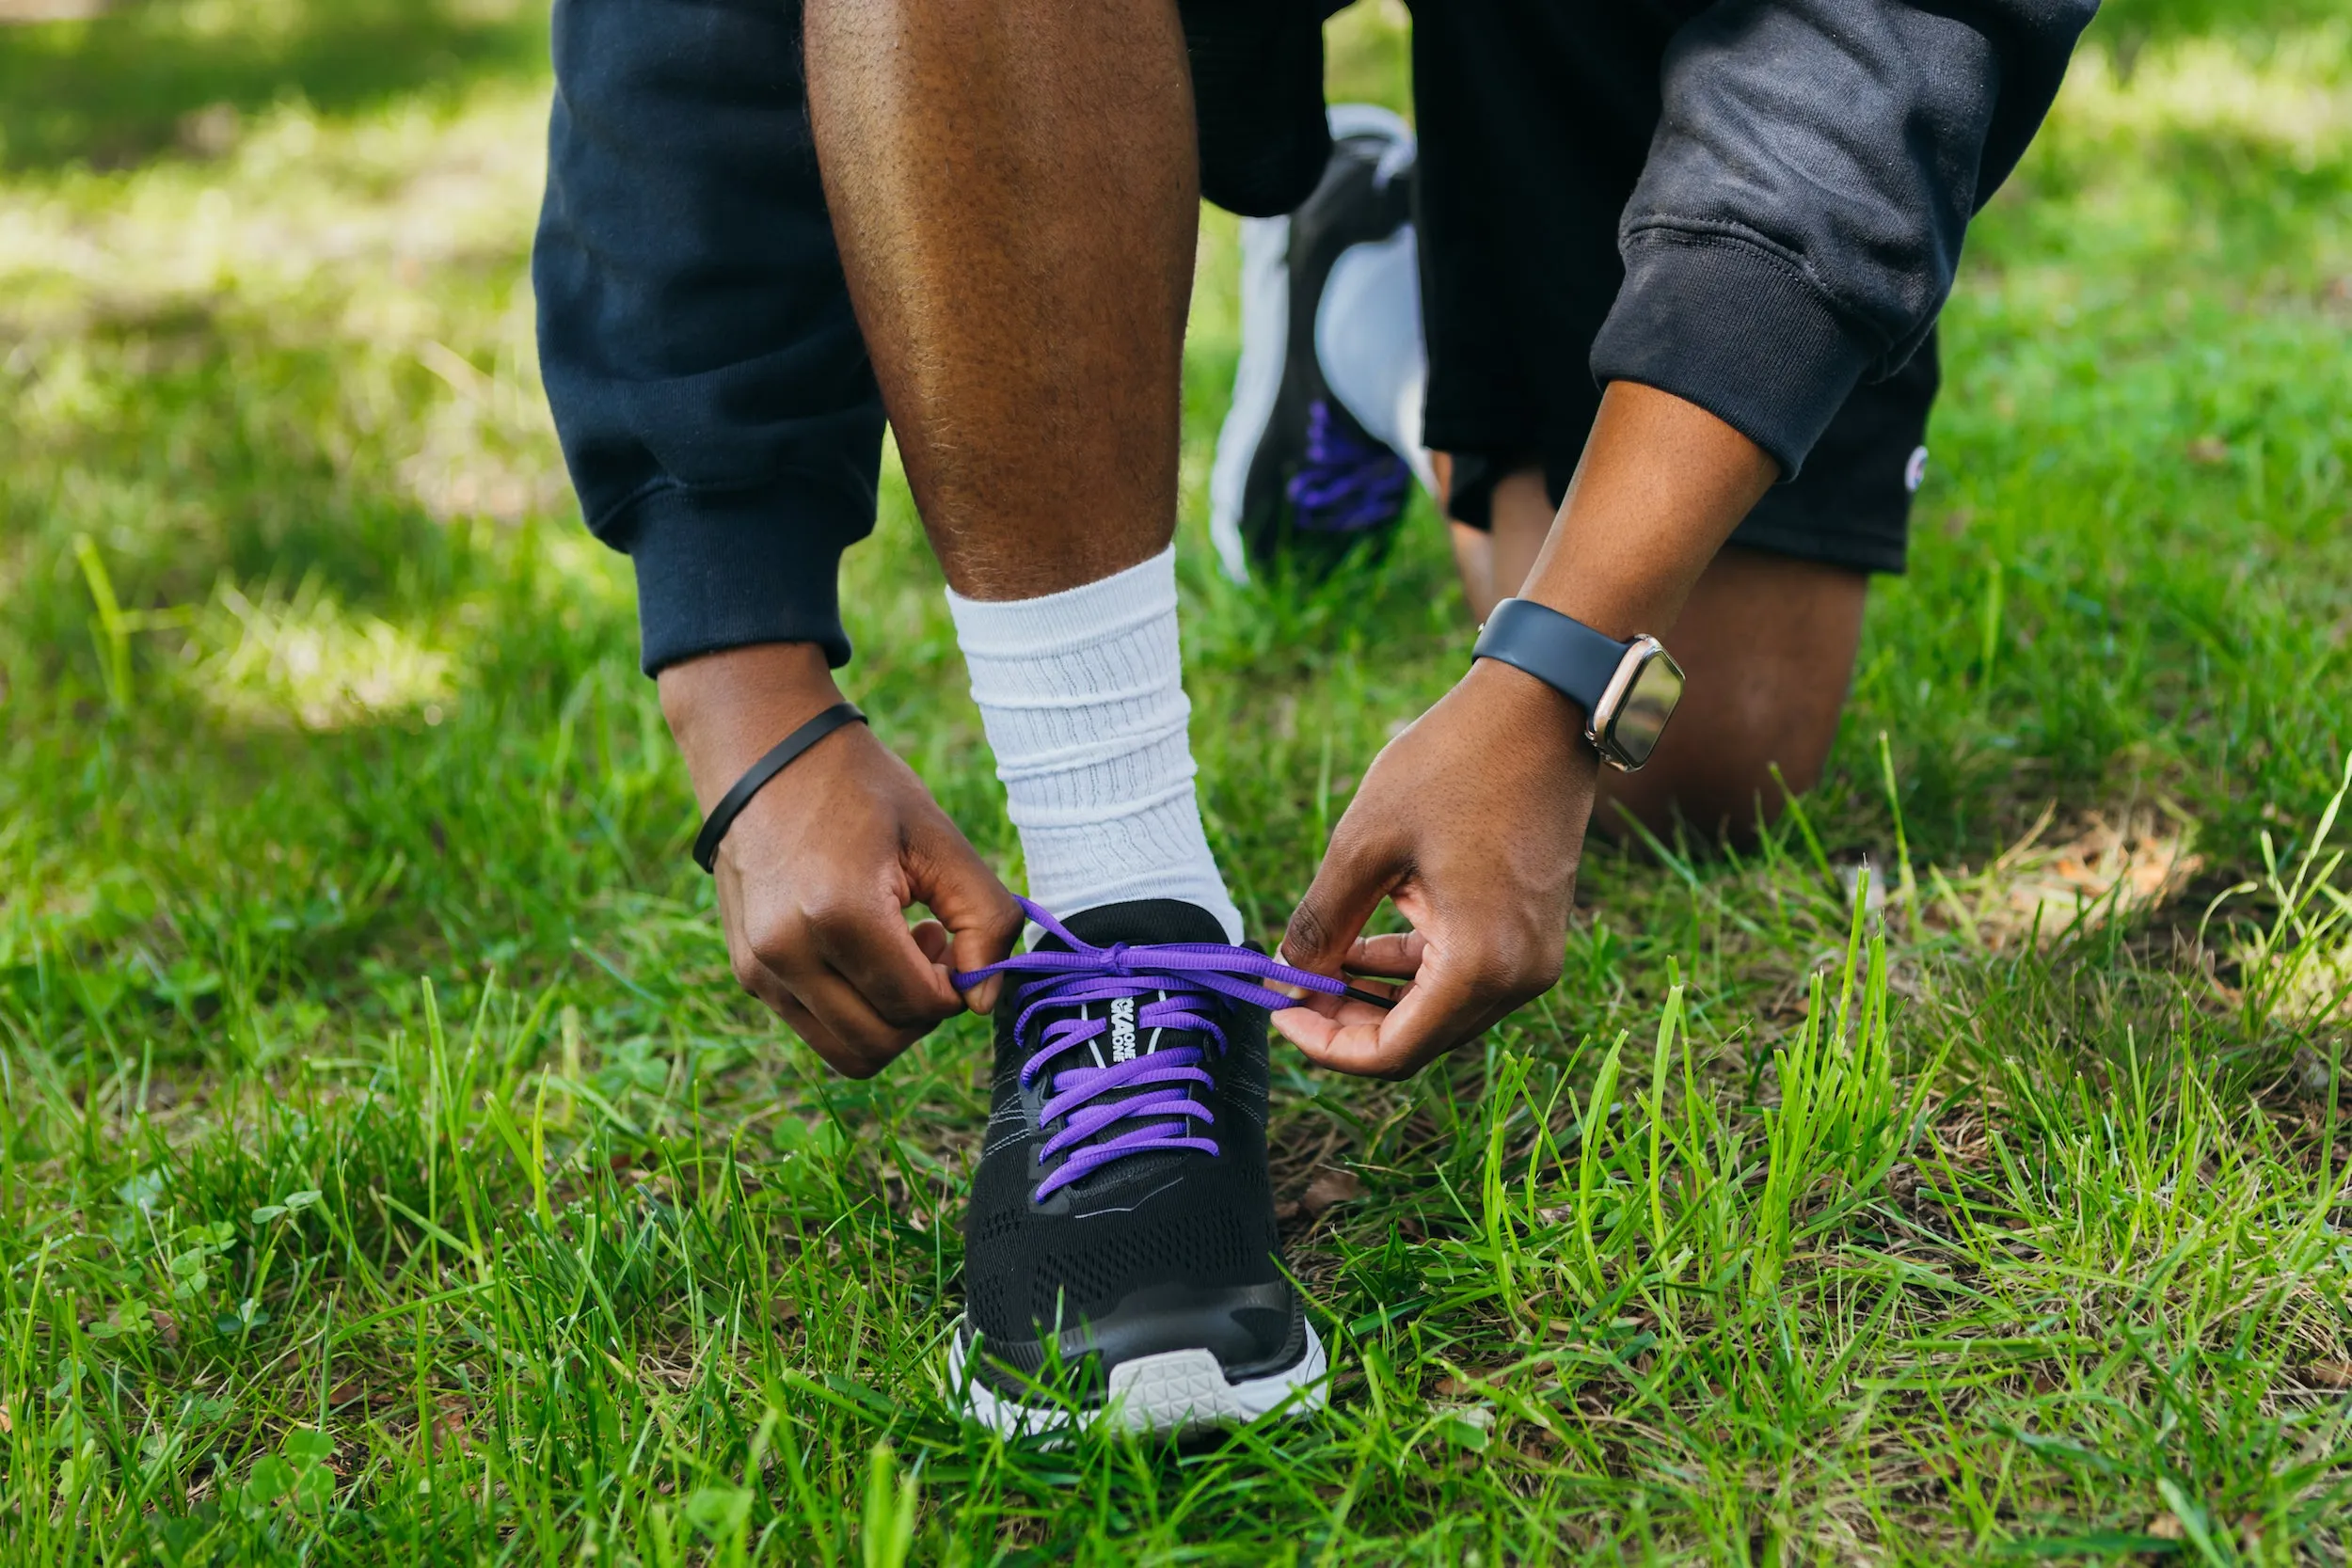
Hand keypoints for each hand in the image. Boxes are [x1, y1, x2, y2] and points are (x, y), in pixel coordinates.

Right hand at [661, 643, 1021, 1076]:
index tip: (953, 937)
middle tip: (932, 945)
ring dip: (888, 1018)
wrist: (765, 754)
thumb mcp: (941, 840)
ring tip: (898, 949)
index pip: (918, 1005)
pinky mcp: (749, 973)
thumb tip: (983, 1000)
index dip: (956, 987)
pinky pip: (817, 1029)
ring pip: (847, 1052)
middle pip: (881, 1043)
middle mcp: (786, 952)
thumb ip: (986, 920)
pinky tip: (864, 951)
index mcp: (837, 913)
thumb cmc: (861, 789)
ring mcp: (758, 969)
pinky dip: (854, 1010)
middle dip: (923, 1010)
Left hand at [1272, 658, 1596, 1077]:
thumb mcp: (1365, 843)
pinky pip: (1464, 975)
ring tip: (1316, 963)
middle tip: (1290, 989)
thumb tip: (1290, 977)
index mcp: (1481, 965)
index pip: (1394, 1052)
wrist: (1541, 707)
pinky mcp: (1534, 932)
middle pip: (1419, 1039)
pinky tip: (1361, 943)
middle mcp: (1519, 978)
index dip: (1327, 1046)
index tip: (1278, 1013)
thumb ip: (1322, 922)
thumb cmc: (1453, 765)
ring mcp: (1534, 957)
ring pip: (1439, 1011)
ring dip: (1376, 997)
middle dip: (1347, 1023)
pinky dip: (1411, 969)